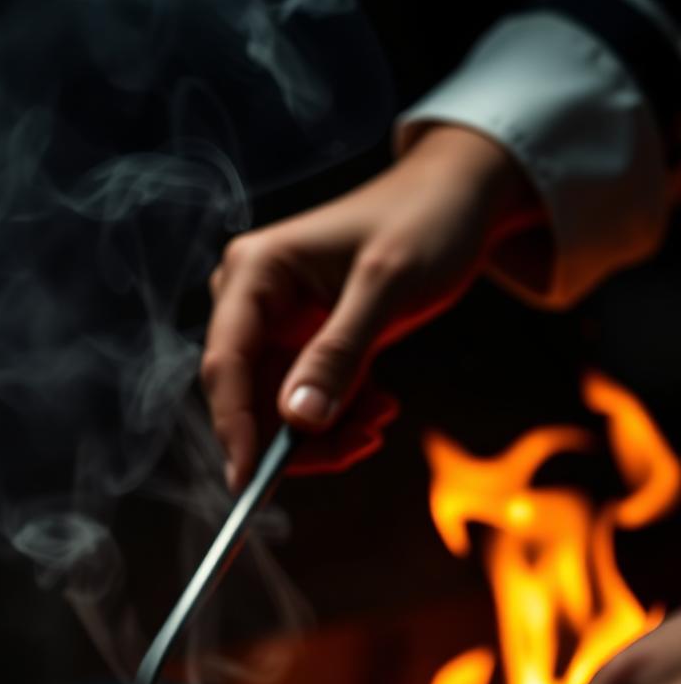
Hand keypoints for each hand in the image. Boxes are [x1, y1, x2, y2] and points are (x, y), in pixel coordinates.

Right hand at [201, 124, 537, 489]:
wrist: (458, 200)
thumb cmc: (425, 223)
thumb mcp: (388, 287)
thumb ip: (339, 354)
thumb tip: (297, 420)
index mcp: (253, 273)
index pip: (225, 364)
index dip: (234, 428)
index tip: (249, 483)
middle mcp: (248, 301)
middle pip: (247, 397)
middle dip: (296, 435)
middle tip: (359, 444)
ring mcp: (272, 326)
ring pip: (275, 410)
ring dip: (326, 431)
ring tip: (381, 416)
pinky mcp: (298, 345)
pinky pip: (301, 404)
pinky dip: (338, 416)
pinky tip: (378, 406)